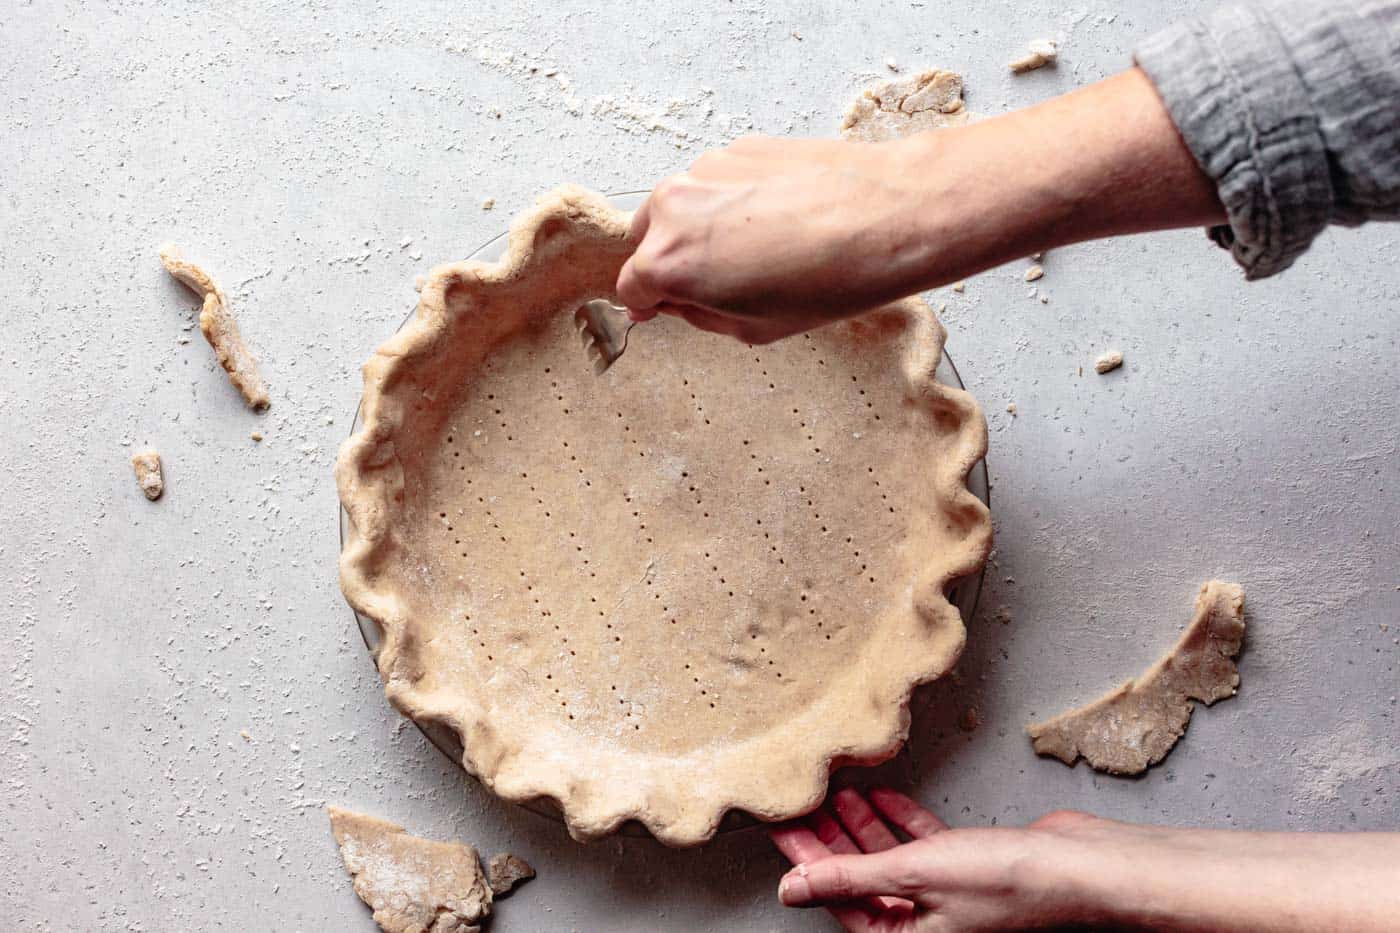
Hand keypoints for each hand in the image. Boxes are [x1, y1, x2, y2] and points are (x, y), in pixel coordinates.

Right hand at [616, 135, 937, 343]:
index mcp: (667, 261)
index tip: (671, 308)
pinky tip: (782, 220)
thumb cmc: (827, 279)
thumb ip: (698, 314)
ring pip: (683, 207)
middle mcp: (673, 207)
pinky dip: (735, 202)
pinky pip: (719, 183)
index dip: (652, 304)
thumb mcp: (752, 329)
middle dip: (674, 262)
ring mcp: (705, 169)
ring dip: (705, 229)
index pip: (631, 288)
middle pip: (648, 240)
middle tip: (725, 283)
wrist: (887, 216)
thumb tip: (674, 303)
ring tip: (763, 250)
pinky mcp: (739, 148)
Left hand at [769, 787, 1105, 931]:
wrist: (1081, 866)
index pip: (837, 899)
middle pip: (858, 878)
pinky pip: (920, 843)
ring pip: (888, 858)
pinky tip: (879, 793)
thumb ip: (851, 878)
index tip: (780, 825)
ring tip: (832, 791)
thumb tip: (792, 888)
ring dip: (861, 825)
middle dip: (828, 840)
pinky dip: (899, 818)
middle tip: (799, 802)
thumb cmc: (1009, 882)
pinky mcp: (967, 865)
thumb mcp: (914, 876)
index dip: (805, 861)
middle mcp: (924, 922)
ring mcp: (946, 893)